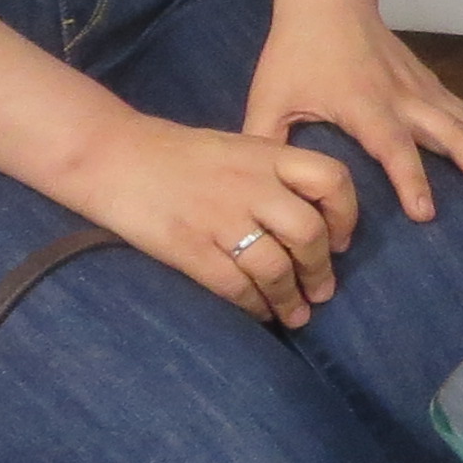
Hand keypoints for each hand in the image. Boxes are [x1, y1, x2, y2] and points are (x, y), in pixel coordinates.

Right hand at [61, 113, 363, 326]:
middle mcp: (251, 185)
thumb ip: (273, 172)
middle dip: (321, 269)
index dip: (346, 214)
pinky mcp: (190, 247)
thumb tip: (310, 213)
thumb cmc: (179, 153)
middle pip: (308, 232)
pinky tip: (260, 313)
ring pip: (275, 267)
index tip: (342, 240)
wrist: (116, 155)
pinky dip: (255, 305)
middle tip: (323, 291)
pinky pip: (235, 285)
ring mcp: (220, 217)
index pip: (331, 178)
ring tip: (297, 315)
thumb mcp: (237, 147)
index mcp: (267, 155)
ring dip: (291, 298)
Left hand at [244, 0, 462, 224]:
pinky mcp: (430, 85)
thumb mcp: (268, 97)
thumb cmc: (296, 50)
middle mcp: (402, 96)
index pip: (392, 145)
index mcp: (363, 102)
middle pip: (453, 134)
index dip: (409, 178)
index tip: (427, 214)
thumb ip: (264, 144)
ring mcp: (422, 88)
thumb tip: (259, 197)